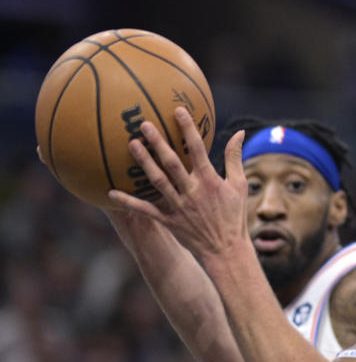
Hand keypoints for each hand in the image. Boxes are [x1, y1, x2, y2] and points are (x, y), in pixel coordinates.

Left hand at [107, 107, 248, 264]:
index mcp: (210, 181)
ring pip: (158, 182)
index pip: (198, 150)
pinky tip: (111, 193)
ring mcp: (180, 207)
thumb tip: (239, 133)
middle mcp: (193, 192)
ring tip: (132, 145)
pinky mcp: (169, 221)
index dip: (188, 130)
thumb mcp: (239, 185)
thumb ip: (235, 158)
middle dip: (158, 142)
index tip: (178, 110)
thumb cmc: (234, 216)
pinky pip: (146, 210)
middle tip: (144, 124)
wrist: (226, 251)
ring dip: (144, 163)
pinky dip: (129, 203)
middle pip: (172, 163)